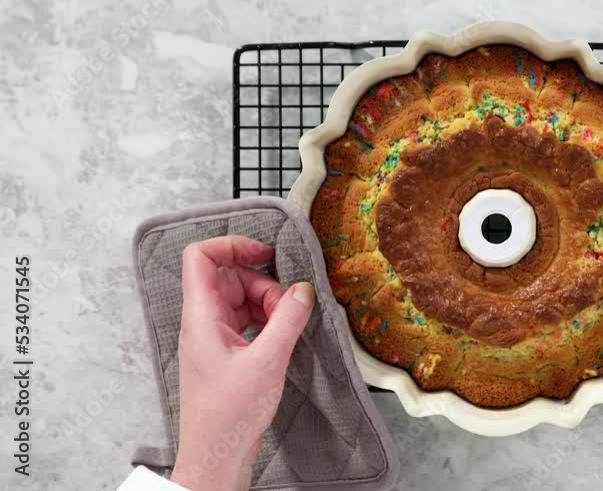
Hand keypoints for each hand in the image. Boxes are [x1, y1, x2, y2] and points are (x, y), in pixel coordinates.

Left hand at [170, 236, 314, 490]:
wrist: (217, 457)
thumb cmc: (229, 416)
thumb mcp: (267, 361)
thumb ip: (287, 319)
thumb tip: (304, 290)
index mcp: (200, 317)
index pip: (200, 256)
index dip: (231, 245)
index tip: (265, 253)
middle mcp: (202, 322)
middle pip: (230, 277)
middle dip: (264, 284)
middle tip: (288, 307)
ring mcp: (214, 338)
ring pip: (241, 300)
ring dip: (269, 304)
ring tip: (288, 327)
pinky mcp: (227, 354)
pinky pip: (247, 322)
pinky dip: (267, 322)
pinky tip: (284, 338)